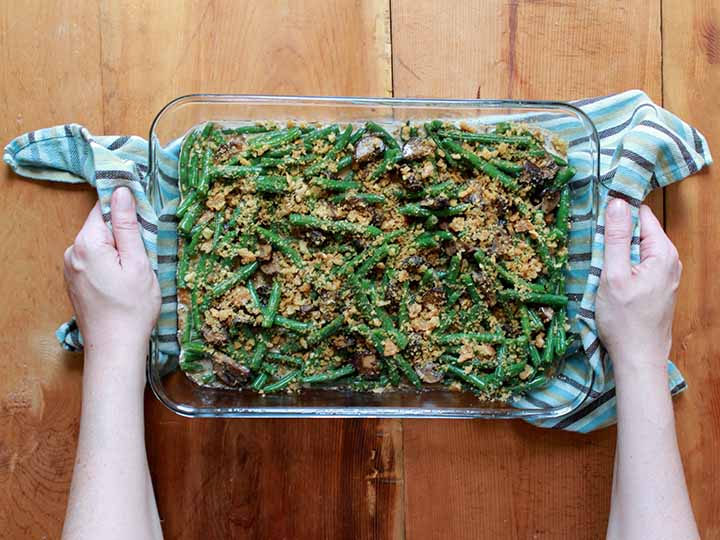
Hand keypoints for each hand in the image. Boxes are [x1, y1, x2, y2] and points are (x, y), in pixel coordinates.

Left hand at [63, 187, 160, 354]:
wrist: (115, 348)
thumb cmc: (132, 308)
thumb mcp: (138, 262)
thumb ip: (128, 225)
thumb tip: (121, 191)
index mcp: (87, 243)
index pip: (104, 207)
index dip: (126, 208)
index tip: (145, 217)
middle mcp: (72, 252)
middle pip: (101, 226)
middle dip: (124, 233)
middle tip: (145, 253)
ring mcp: (70, 268)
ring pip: (99, 244)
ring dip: (118, 250)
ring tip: (135, 272)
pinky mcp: (74, 281)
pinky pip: (94, 260)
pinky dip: (110, 264)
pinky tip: (123, 282)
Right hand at [595, 199, 681, 374]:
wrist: (638, 359)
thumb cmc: (625, 321)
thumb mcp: (614, 275)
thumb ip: (616, 237)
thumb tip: (617, 202)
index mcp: (663, 252)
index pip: (641, 214)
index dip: (617, 212)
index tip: (594, 215)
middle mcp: (669, 260)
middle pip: (638, 231)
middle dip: (614, 234)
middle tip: (591, 245)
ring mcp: (664, 274)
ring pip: (635, 249)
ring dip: (614, 252)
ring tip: (596, 264)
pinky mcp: (655, 287)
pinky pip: (636, 265)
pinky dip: (620, 266)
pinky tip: (606, 278)